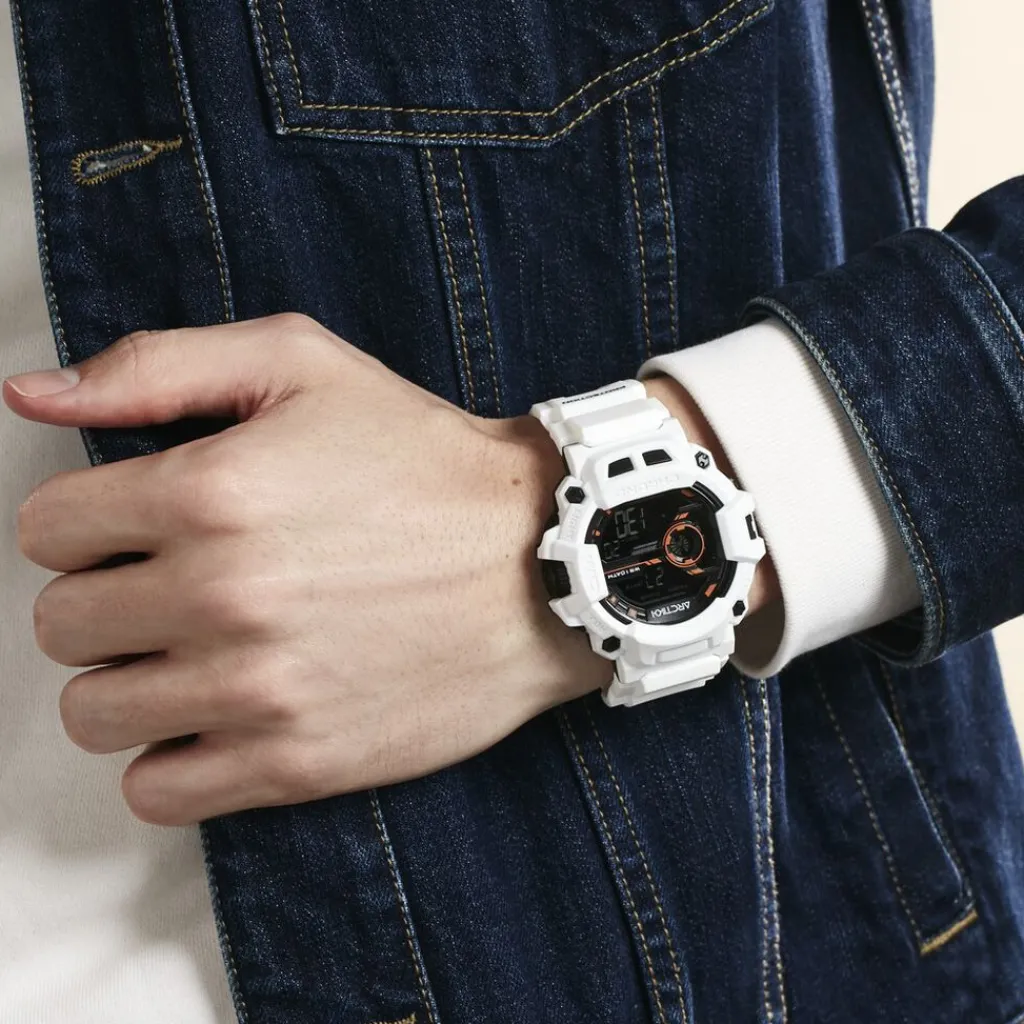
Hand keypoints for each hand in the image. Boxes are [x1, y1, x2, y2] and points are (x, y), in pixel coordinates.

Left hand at [3, 314, 608, 825]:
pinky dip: (169, 757)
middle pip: (60, 625)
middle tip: (173, 585)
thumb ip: (156, 367)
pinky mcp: (297, 762)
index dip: (90, 521)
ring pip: (93, 713)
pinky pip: (158, 791)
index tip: (141, 525)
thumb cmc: (426, 460)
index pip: (46, 530)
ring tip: (193, 650)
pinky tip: (217, 714)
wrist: (544, 560)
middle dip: (105, 598)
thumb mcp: (302, 366)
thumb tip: (30, 397)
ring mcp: (258, 690)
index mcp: (209, 492)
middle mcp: (222, 597)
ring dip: (128, 679)